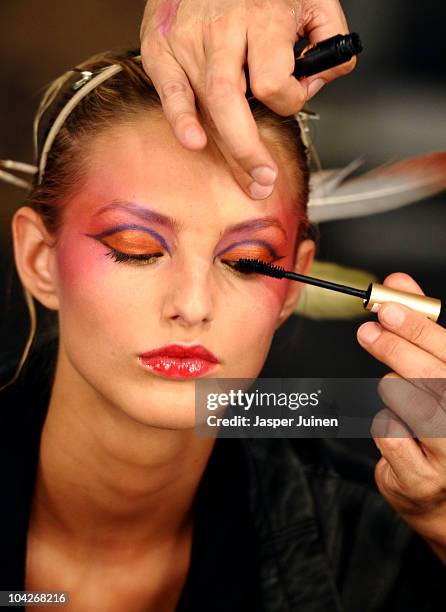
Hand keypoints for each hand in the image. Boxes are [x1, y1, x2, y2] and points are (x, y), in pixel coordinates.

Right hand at [140, 0, 354, 199]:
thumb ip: (329, 40)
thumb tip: (318, 80)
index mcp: (264, 19)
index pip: (274, 82)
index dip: (289, 100)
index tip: (292, 97)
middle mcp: (223, 31)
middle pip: (232, 104)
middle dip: (248, 151)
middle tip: (264, 180)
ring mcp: (189, 41)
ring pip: (206, 105)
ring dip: (226, 149)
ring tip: (246, 179)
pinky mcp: (162, 46)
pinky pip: (169, 92)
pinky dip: (180, 119)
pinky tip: (193, 141)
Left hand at [356, 272, 445, 563]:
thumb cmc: (445, 430)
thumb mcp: (441, 375)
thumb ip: (423, 330)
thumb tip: (399, 284)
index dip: (417, 326)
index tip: (387, 306)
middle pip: (428, 376)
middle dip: (393, 346)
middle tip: (369, 331)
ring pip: (406, 402)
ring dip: (394, 392)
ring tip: (401, 396)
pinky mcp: (422, 480)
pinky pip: (387, 434)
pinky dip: (386, 424)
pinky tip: (400, 431)